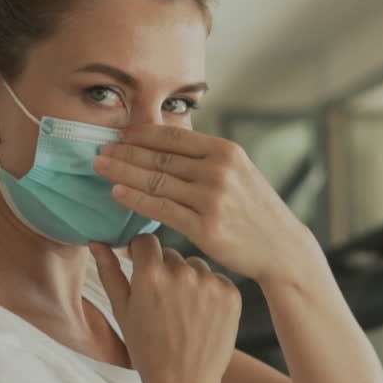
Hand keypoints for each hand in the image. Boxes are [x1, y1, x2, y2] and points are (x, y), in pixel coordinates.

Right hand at [91, 235, 239, 382]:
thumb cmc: (146, 349)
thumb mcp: (122, 311)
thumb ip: (109, 271)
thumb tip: (96, 242)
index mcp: (150, 275)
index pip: (146, 240)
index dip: (141, 252)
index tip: (141, 266)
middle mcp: (181, 273)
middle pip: (171, 254)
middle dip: (165, 270)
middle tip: (163, 301)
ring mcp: (210, 283)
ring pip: (195, 265)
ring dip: (189, 279)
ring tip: (183, 311)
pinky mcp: (231, 293)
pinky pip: (217, 279)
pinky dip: (210, 291)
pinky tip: (202, 316)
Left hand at [93, 125, 316, 283]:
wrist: (281, 248)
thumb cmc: (255, 211)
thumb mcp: (240, 173)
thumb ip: (207, 159)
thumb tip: (168, 147)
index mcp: (226, 151)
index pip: (175, 136)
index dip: (143, 134)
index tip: (121, 134)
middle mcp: (219, 170)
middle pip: (160, 158)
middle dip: (126, 152)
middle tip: (100, 149)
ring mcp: (212, 199)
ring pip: (156, 181)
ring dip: (123, 172)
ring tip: (100, 167)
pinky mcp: (205, 227)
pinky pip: (161, 209)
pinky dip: (136, 200)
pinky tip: (117, 194)